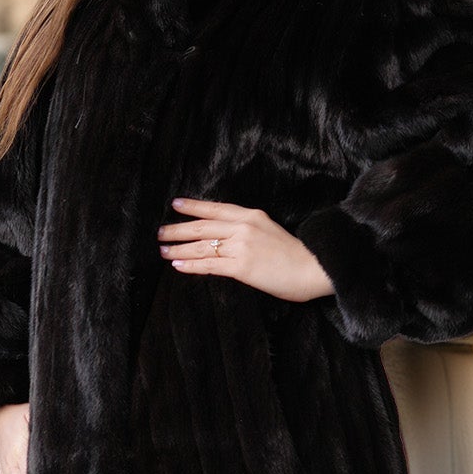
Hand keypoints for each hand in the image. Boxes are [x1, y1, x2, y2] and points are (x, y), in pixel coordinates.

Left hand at [156, 199, 335, 303]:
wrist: (312, 269)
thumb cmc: (293, 255)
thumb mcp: (269, 231)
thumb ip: (247, 230)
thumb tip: (225, 238)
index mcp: (251, 215)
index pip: (215, 208)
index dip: (193, 206)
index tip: (176, 204)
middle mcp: (244, 227)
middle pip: (203, 226)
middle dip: (178, 229)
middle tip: (160, 233)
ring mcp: (242, 246)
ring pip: (202, 246)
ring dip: (179, 248)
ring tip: (163, 251)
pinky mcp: (241, 266)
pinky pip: (210, 265)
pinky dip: (191, 264)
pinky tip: (178, 265)